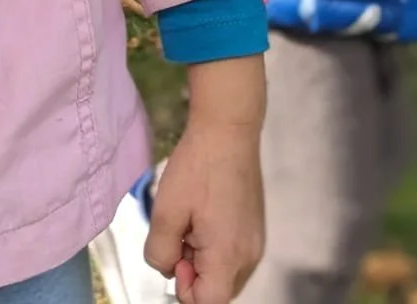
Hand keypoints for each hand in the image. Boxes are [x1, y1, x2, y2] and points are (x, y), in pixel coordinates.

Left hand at [145, 105, 263, 302]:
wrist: (227, 130)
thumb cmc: (198, 167)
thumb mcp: (166, 211)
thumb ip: (160, 252)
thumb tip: (168, 269)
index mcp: (229, 256)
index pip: (209, 302)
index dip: (185, 288)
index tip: (175, 255)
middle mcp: (250, 256)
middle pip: (217, 292)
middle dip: (192, 273)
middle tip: (181, 233)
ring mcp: (256, 243)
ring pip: (223, 274)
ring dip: (202, 260)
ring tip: (191, 221)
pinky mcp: (254, 230)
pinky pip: (232, 256)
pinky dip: (213, 247)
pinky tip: (203, 216)